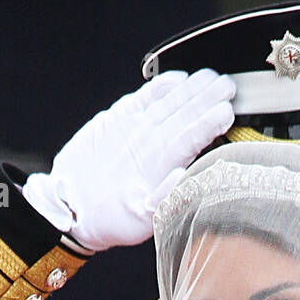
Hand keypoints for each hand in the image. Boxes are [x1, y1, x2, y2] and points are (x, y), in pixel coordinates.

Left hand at [22, 69, 235, 250]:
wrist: (69, 207)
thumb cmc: (109, 218)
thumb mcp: (141, 221)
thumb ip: (166, 198)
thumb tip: (187, 176)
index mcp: (155, 164)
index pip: (191, 137)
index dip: (211, 123)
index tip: (228, 112)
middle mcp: (144, 139)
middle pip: (183, 112)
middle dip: (209, 97)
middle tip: (230, 87)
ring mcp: (130, 125)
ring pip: (167, 99)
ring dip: (192, 87)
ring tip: (211, 78)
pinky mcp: (116, 117)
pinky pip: (144, 95)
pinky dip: (162, 85)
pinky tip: (178, 78)